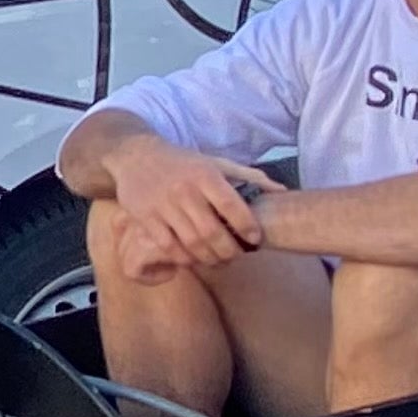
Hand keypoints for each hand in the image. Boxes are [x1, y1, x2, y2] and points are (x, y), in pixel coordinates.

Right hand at [105, 142, 264, 274]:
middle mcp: (184, 190)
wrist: (136, 156)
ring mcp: (163, 206)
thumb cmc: (183, 162)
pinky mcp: (145, 218)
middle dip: (229, 251)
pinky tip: (193, 258)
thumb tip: (281, 191)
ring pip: (191, 243)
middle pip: (212, 232)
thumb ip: (249, 177)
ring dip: (209, 259)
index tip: (255, 239)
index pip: (231, 205)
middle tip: (237, 256)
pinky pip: (169, 247)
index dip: (247, 226)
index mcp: (205, 174)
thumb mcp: (216, 162)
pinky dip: (184, 258)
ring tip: (218, 261)